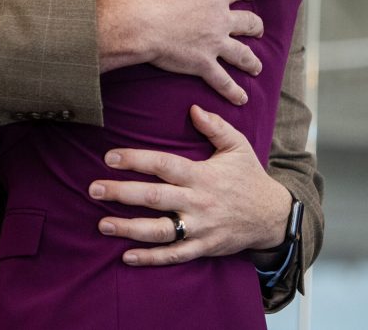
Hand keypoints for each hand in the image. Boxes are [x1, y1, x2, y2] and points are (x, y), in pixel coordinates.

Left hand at [88, 106, 291, 264]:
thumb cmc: (250, 177)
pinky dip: (150, 258)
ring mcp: (200, 228)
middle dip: (122, 193)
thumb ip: (215, 126)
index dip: (137, 160)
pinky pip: (174, 255)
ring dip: (129, 228)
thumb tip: (192, 109)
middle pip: (155, 198)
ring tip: (103, 223)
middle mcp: (198, 202)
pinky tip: (127, 256)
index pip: (164, 165)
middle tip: (94, 189)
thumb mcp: (238, 146)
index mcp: (203, 175)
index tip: (111, 157)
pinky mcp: (203, 248)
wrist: (272, 216)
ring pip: (160, 230)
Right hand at [97, 0, 263, 104]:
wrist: (141, 22)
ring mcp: (214, 44)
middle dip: (255, 26)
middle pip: (247, 23)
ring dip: (251, 61)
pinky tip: (242, 99)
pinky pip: (222, 80)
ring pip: (241, 54)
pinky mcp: (203, 64)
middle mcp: (220, 20)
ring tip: (257, 67)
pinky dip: (233, 91)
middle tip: (259, 29)